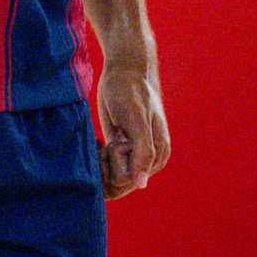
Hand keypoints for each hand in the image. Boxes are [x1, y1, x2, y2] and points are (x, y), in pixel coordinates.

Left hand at [97, 56, 169, 198]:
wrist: (125, 71)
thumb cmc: (131, 91)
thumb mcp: (137, 118)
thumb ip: (143, 151)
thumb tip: (141, 185)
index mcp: (157, 156)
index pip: (128, 183)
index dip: (113, 170)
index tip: (111, 145)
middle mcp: (146, 160)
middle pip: (117, 183)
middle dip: (106, 166)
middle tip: (107, 140)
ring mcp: (132, 156)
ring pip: (109, 177)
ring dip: (101, 162)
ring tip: (103, 141)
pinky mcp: (121, 150)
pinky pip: (106, 167)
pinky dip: (99, 158)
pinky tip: (100, 143)